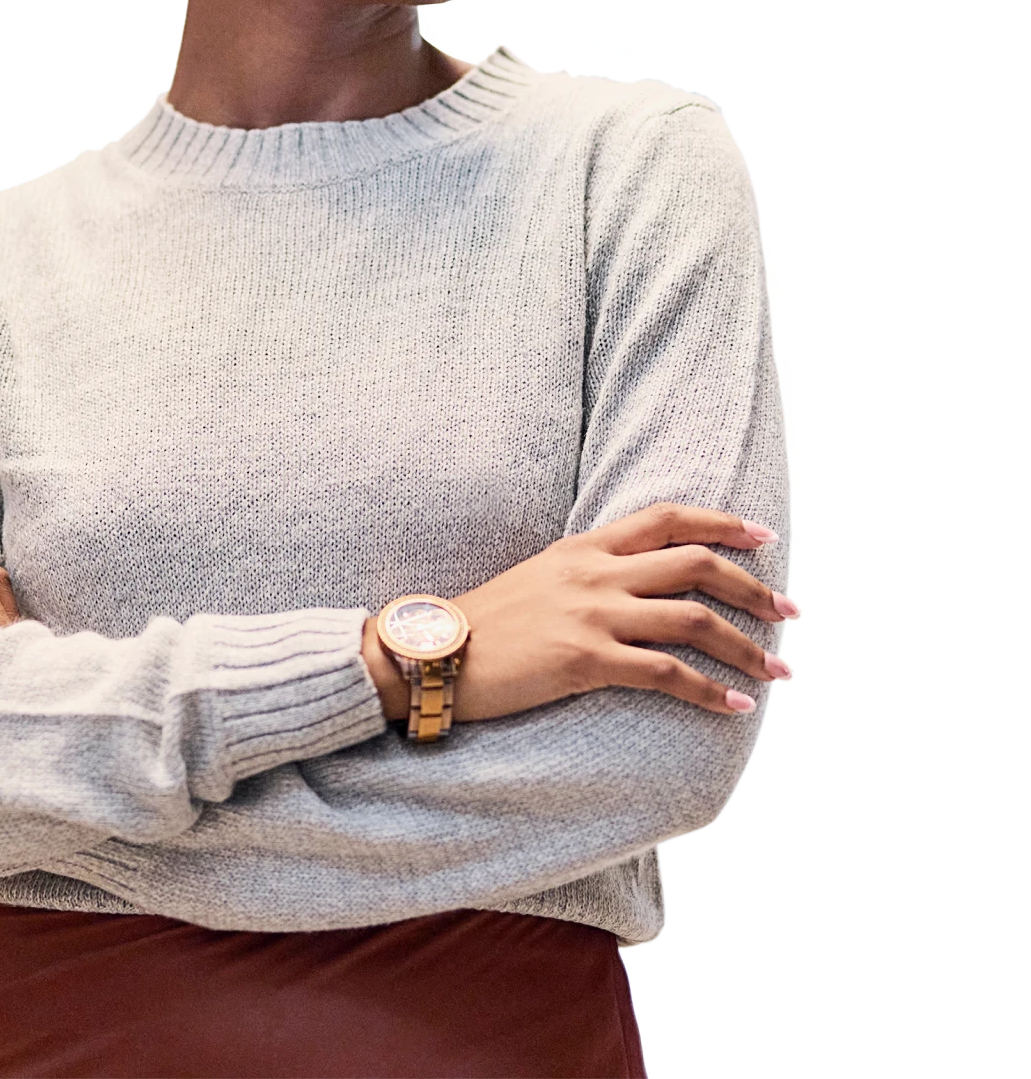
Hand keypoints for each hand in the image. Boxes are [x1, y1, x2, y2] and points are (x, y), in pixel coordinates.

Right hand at [447, 502, 799, 720]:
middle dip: (753, 588)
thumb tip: (638, 583)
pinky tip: (733, 706)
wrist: (436, 653)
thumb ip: (589, 572)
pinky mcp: (585, 660)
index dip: (721, 522)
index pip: (667, 519)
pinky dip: (707, 690)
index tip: (764, 534)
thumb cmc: (488, 624)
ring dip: (745, 647)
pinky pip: (664, 673)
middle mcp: (595, 572)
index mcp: (585, 547)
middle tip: (789, 612)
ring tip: (776, 670)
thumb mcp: (541, 578)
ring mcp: (592, 614)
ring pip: (692, 620)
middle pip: (695, 564)